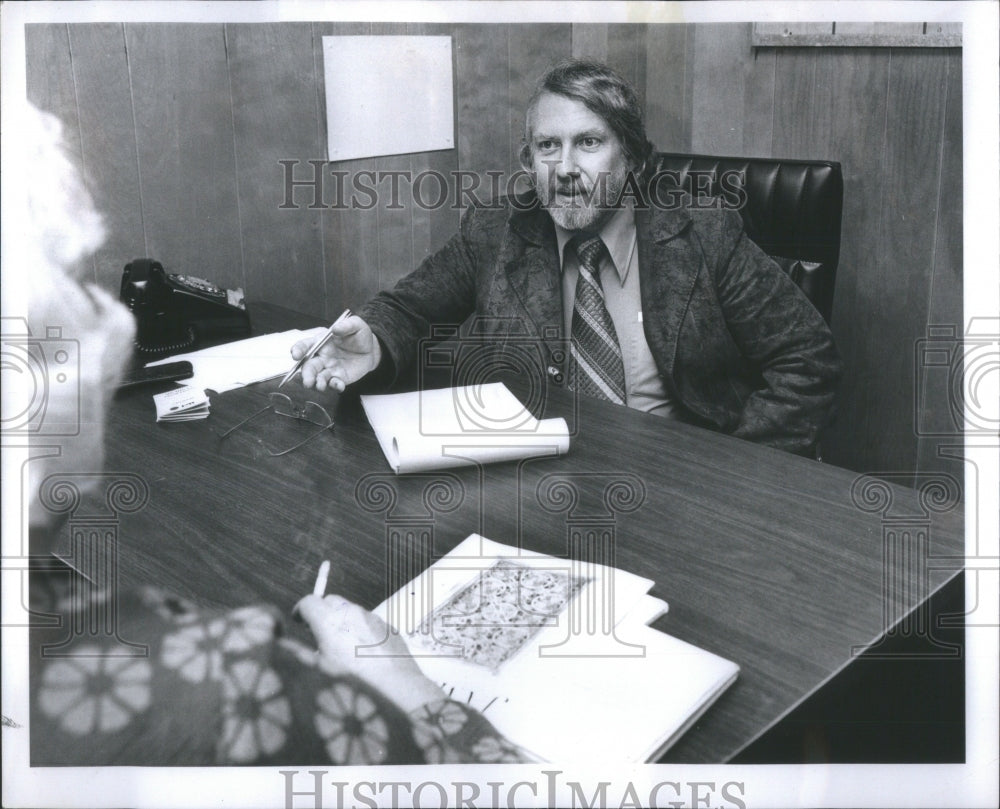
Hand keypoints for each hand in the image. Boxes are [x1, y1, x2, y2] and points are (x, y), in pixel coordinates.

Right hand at [290, 315, 381, 391]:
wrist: (370, 350)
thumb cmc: (358, 335)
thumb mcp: (355, 325)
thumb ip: (346, 325)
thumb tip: (336, 328)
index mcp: (320, 342)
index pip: (304, 346)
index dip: (298, 350)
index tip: (295, 355)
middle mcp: (321, 357)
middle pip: (308, 366)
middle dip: (306, 374)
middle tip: (307, 381)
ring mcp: (328, 369)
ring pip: (318, 378)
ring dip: (317, 383)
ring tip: (320, 386)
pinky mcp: (338, 378)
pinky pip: (334, 384)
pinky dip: (334, 386)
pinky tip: (339, 385)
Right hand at [294, 593, 442, 711]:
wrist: (396, 690)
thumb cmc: (355, 684)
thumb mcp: (320, 672)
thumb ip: (306, 654)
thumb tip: (302, 647)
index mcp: (330, 621)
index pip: (309, 602)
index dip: (301, 610)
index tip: (298, 619)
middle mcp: (352, 613)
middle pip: (330, 600)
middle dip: (322, 612)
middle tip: (318, 631)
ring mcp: (373, 618)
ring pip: (351, 611)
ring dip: (343, 621)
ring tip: (342, 645)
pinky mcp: (388, 627)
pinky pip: (369, 622)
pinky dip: (361, 629)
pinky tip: (363, 652)